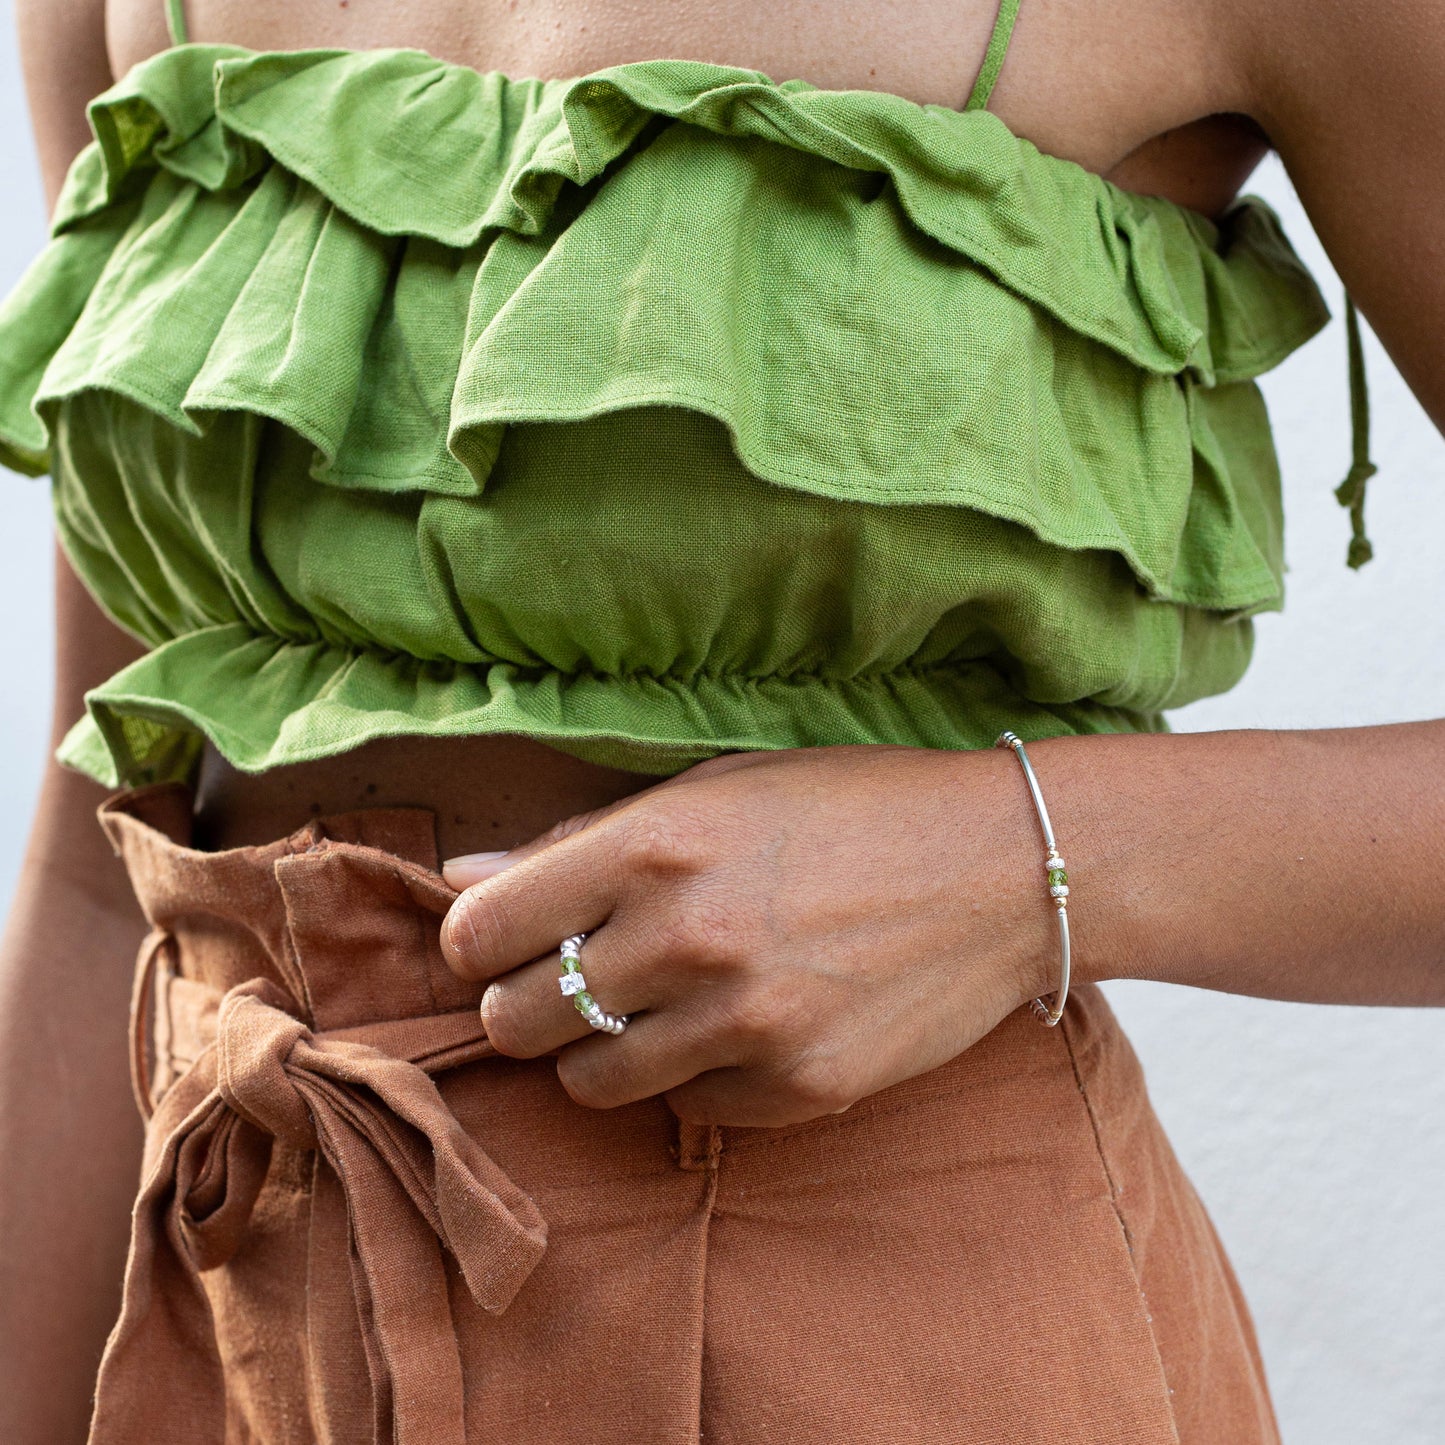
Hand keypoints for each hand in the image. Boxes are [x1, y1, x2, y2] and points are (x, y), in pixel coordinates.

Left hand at [440, 745, 1057, 1127]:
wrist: (999, 868)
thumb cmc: (850, 808)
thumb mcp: (715, 789)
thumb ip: (581, 840)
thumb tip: (465, 876)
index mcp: (653, 845)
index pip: (481, 931)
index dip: (480, 939)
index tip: (506, 939)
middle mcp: (687, 939)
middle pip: (517, 1020)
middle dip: (529, 1000)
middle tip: (580, 975)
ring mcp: (744, 1025)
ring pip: (588, 1082)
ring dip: (604, 1048)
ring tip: (662, 1003)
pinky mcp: (796, 1090)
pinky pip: (688, 1109)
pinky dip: (695, 1076)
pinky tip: (745, 1024)